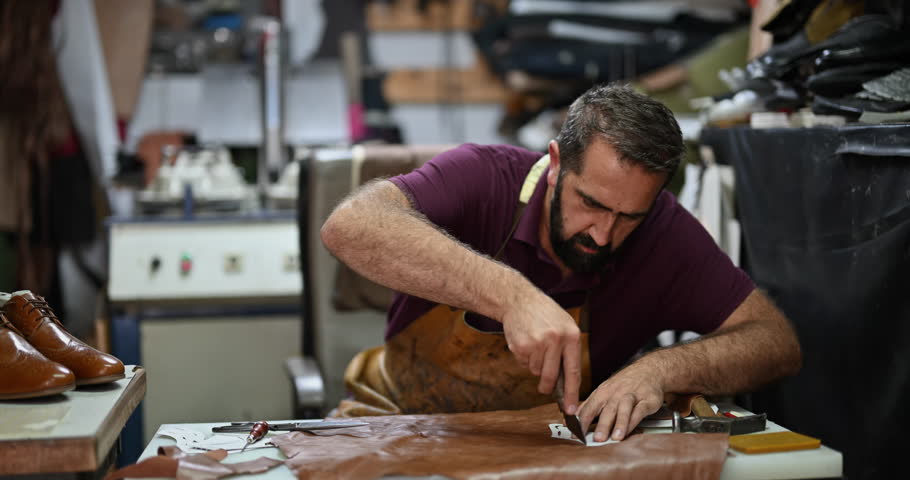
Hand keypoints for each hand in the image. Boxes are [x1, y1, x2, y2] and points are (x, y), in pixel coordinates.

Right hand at [501, 290, 581, 412]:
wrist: (519, 300)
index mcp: (572, 336)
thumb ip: (568, 351)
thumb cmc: (545, 315)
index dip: (572, 393)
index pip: (573, 371)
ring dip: (534, 364)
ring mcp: (538, 343)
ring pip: (536, 370)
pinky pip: (524, 364)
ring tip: (534, 345)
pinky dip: (524, 358)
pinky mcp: (521, 345)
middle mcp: (556, 340)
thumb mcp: (565, 326)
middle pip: (551, 376)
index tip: (571, 409)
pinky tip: (525, 342)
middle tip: (544, 388)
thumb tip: (568, 383)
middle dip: (546, 386)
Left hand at [577, 362, 664, 441]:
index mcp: (602, 392)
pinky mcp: (647, 399)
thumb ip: (589, 406)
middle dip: (602, 425)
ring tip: (616, 437)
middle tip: (597, 438)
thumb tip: (571, 419)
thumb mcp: (604, 391)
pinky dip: (634, 421)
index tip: (575, 434)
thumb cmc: (623, 384)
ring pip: (624, 409)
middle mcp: (616, 393)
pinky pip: (640, 410)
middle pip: (607, 409)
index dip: (582, 422)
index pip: (589, 408)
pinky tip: (630, 430)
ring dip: (620, 423)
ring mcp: (632, 396)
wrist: (648, 370)